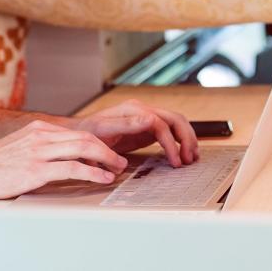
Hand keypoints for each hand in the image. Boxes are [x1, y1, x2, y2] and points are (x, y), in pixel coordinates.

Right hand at [0, 120, 127, 199]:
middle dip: (107, 149)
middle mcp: (40, 135)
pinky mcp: (35, 170)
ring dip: (105, 159)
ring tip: (116, 169)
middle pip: (84, 137)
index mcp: (38, 128)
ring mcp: (38, 151)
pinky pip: (72, 168)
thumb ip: (40, 147)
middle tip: (119, 161)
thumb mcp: (19, 147)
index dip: (97, 142)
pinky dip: (92, 173)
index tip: (108, 153)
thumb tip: (61, 157)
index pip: (76, 131)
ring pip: (83, 148)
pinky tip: (101, 178)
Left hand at [72, 99, 198, 166]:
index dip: (171, 143)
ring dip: (187, 139)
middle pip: (175, 119)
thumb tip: (149, 120)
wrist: (80, 133)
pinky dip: (180, 140)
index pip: (160, 123)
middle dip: (185, 139)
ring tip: (191, 158)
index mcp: (132, 110)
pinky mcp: (148, 127)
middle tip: (188, 160)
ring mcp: (146, 117)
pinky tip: (184, 154)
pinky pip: (170, 130)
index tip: (175, 161)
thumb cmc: (88, 133)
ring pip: (176, 122)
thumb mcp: (102, 130)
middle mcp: (142, 110)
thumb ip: (125, 125)